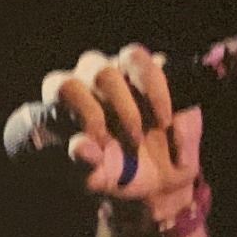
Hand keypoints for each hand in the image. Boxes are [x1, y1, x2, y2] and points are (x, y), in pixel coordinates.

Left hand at [42, 45, 202, 216]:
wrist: (155, 179)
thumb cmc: (115, 174)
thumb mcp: (97, 179)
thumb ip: (83, 165)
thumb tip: (79, 146)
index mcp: (63, 103)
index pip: (64, 88)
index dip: (87, 113)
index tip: (104, 143)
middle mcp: (88, 78)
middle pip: (101, 73)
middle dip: (124, 109)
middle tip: (135, 142)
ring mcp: (121, 69)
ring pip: (133, 56)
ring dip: (151, 92)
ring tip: (162, 125)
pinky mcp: (155, 69)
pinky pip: (164, 67)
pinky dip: (172, 98)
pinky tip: (173, 127)